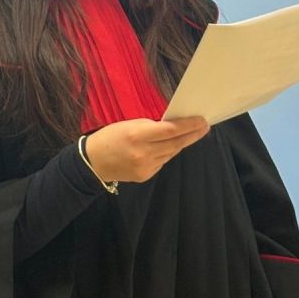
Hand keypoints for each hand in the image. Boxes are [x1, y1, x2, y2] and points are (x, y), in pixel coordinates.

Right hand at [85, 116, 209, 183]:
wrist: (93, 162)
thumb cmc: (110, 137)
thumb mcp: (129, 124)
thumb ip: (151, 126)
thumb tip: (173, 126)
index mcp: (137, 135)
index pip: (170, 130)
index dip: (189, 126)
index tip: (202, 121)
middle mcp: (143, 153)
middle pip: (175, 143)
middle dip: (192, 134)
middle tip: (204, 127)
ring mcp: (145, 167)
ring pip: (171, 153)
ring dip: (181, 143)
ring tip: (191, 133)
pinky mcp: (145, 176)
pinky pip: (162, 161)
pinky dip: (167, 152)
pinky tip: (167, 146)